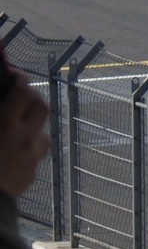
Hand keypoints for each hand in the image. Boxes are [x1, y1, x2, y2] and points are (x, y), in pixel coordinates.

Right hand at [0, 70, 49, 199]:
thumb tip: (1, 103)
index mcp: (7, 126)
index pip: (24, 92)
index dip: (20, 78)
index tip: (13, 73)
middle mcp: (26, 139)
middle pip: (41, 107)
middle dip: (32, 95)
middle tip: (18, 92)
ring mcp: (32, 158)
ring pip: (42, 131)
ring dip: (31, 122)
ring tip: (13, 121)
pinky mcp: (31, 175)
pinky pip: (35, 152)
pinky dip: (26, 144)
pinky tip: (11, 147)